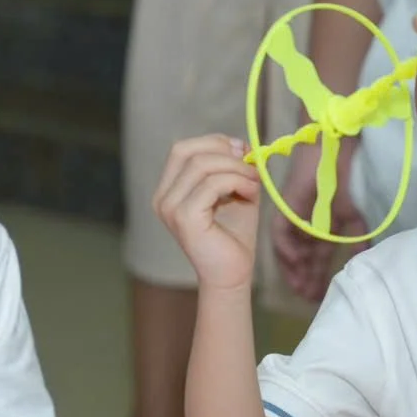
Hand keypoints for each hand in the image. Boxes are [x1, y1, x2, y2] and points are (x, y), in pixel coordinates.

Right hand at [154, 135, 261, 291]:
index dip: (213, 142)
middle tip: (250, 166)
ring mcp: (170, 208)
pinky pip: (211, 184)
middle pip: (186, 151)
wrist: (232, 274)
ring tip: (254, 184)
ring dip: (236, 169)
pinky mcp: (185, 217)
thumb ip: (234, 167)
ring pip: (201, 165)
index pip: (181, 149)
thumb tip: (240, 144)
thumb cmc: (234, 236)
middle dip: (224, 152)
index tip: (241, 151)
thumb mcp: (235, 191)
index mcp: (168, 190)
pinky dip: (237, 182)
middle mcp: (162, 198)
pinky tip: (250, 195)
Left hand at [270, 140, 366, 301]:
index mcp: (322, 225)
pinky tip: (296, 260)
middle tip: (308, 298)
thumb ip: (357, 239)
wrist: (335, 147)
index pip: (318, 256)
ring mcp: (294, 215)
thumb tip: (363, 262)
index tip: (320, 296)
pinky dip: (287, 247)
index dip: (319, 275)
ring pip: (290, 248)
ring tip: (299, 287)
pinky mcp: (286, 206)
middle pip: (303, 257)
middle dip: (306, 278)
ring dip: (294, 268)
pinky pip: (282, 231)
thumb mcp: (355, 215)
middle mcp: (306, 223)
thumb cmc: (347, 175)